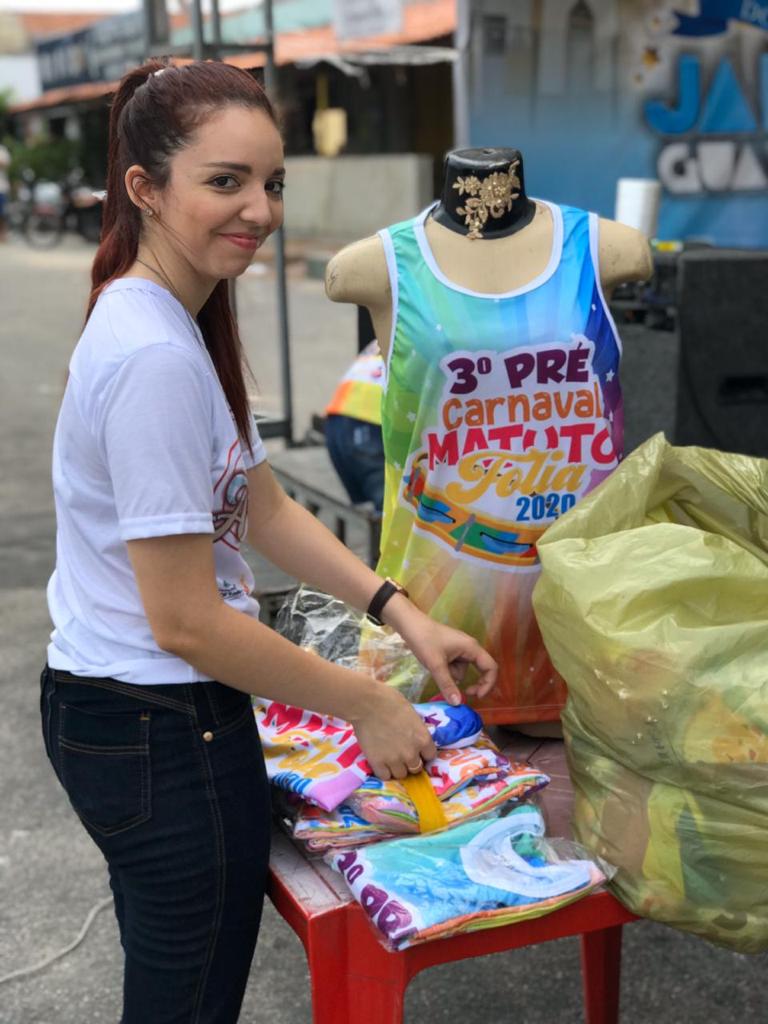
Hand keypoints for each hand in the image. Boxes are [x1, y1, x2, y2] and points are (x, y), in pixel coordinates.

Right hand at [348, 680, 436, 780]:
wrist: (368, 703)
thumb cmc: (390, 701)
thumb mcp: (412, 714)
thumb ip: (416, 730)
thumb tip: (415, 736)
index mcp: (423, 739)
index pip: (430, 756)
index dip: (423, 753)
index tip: (417, 750)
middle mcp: (412, 753)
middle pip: (416, 768)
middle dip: (411, 762)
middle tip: (402, 754)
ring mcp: (394, 760)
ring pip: (401, 774)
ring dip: (397, 768)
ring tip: (390, 758)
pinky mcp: (378, 763)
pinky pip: (385, 776)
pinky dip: (384, 771)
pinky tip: (381, 762)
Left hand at [383, 597, 497, 705]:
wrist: (409, 625)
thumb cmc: (424, 640)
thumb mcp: (436, 664)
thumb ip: (447, 684)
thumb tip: (457, 703)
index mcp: (471, 648)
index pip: (491, 667)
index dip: (488, 684)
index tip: (477, 696)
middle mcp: (470, 648)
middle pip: (480, 670)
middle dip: (473, 683)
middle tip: (463, 694)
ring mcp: (460, 649)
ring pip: (463, 670)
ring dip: (452, 675)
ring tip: (435, 666)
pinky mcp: (451, 651)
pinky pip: (454, 666)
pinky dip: (446, 670)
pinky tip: (434, 663)